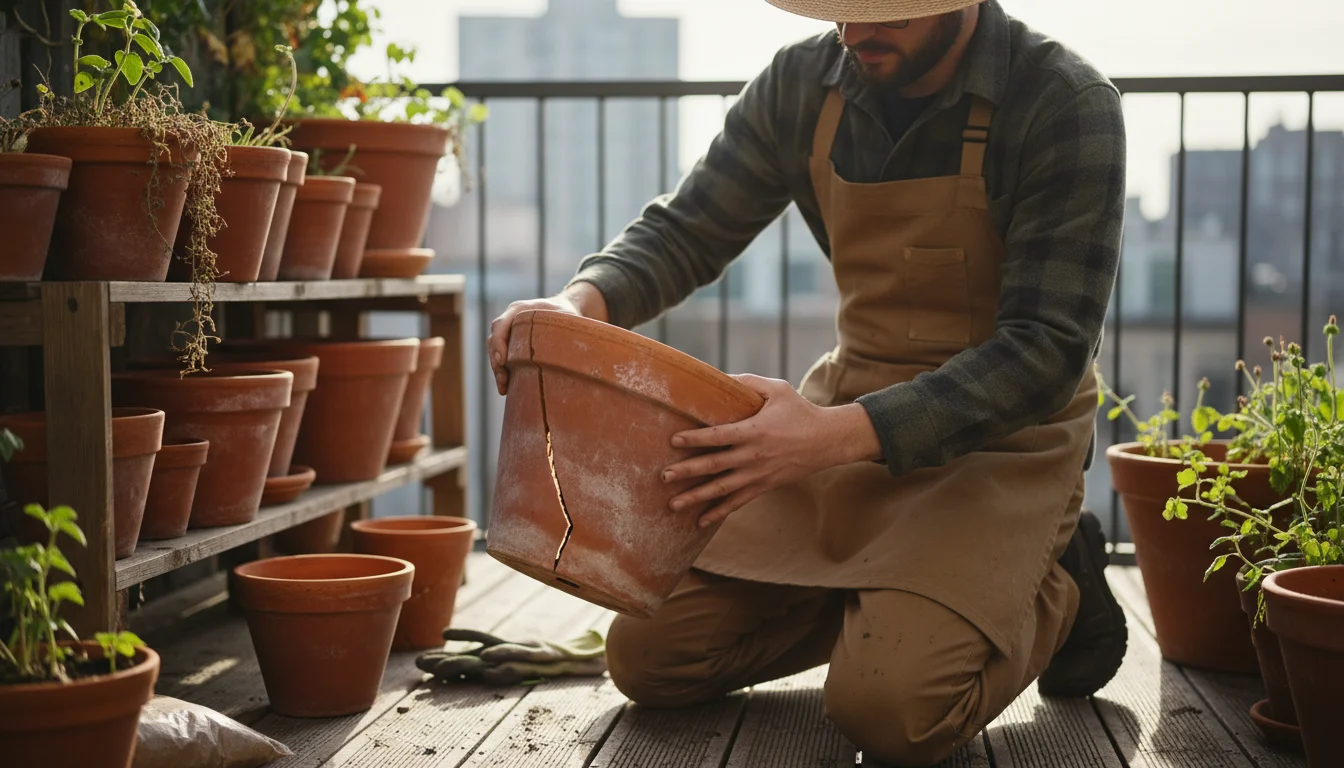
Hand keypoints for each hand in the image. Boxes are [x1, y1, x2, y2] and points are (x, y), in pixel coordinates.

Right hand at [487, 282, 608, 394]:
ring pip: (495, 351)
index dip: (498, 344)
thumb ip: (566, 328)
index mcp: (520, 309)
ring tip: (503, 388)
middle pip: (494, 340)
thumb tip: (576, 351)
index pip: (500, 325)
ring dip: (497, 370)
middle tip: (503, 380)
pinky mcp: (511, 343)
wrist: (564, 309)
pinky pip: (501, 357)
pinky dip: (502, 371)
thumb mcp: (567, 317)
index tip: (503, 361)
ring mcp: (509, 331)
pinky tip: (506, 388)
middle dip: (496, 362)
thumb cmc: (567, 314)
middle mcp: (510, 319)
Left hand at [660, 374, 882, 527]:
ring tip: (673, 504)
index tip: (673, 441)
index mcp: (754, 430)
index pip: (719, 435)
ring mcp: (758, 474)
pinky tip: (700, 521)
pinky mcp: (763, 486)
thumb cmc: (800, 411)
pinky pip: (737, 502)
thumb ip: (748, 383)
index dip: (695, 438)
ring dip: (696, 497)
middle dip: (687, 472)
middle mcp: (753, 456)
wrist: (827, 441)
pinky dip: (719, 512)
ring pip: (722, 489)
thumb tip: (720, 379)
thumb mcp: (777, 390)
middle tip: (663, 477)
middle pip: (714, 465)